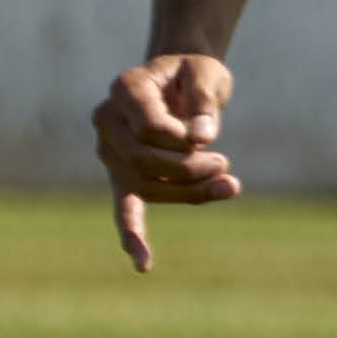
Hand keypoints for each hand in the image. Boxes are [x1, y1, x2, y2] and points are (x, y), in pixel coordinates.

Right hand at [93, 52, 240, 271]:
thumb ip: (205, 102)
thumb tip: (203, 138)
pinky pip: (123, 209)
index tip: (206, 130)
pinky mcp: (122, 176)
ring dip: (189, 193)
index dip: (182, 137)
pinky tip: (143, 264)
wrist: (182, 78)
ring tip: (228, 184)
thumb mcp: (206, 73)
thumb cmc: (194, 73)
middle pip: (145, 161)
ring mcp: (111, 151)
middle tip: (224, 164)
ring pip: (146, 186)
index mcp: (125, 88)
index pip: (149, 127)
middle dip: (190, 169)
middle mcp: (108, 120)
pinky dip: (133, 236)